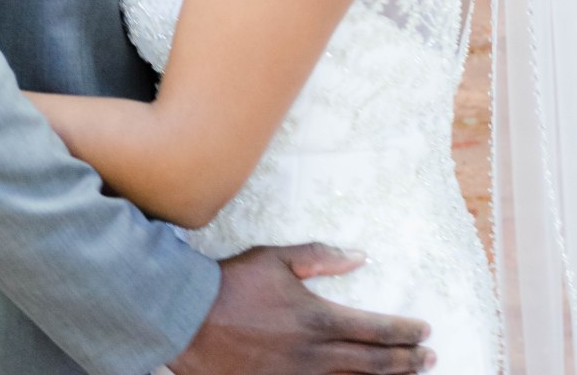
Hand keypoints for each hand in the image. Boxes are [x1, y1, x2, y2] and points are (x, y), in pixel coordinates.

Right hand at [171, 243, 433, 374]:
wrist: (191, 320)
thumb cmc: (234, 283)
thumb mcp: (277, 258)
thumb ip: (321, 257)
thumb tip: (360, 257)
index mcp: (318, 318)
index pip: (375, 329)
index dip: (405, 332)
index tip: (424, 331)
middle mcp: (316, 355)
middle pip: (375, 364)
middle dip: (408, 362)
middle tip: (429, 358)